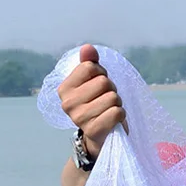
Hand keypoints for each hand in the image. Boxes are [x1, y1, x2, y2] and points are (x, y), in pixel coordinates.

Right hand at [58, 44, 126, 159]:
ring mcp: (80, 118)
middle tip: (106, 101)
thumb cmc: (97, 105)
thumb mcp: (92, 82)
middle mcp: (68, 104)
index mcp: (64, 89)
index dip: (100, 74)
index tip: (98, 87)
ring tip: (109, 111)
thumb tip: (87, 48)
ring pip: (112, 97)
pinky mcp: (94, 130)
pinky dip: (121, 115)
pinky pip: (117, 112)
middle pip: (103, 82)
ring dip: (117, 103)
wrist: (100, 137)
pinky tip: (114, 121)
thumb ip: (89, 63)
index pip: (90, 67)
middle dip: (111, 89)